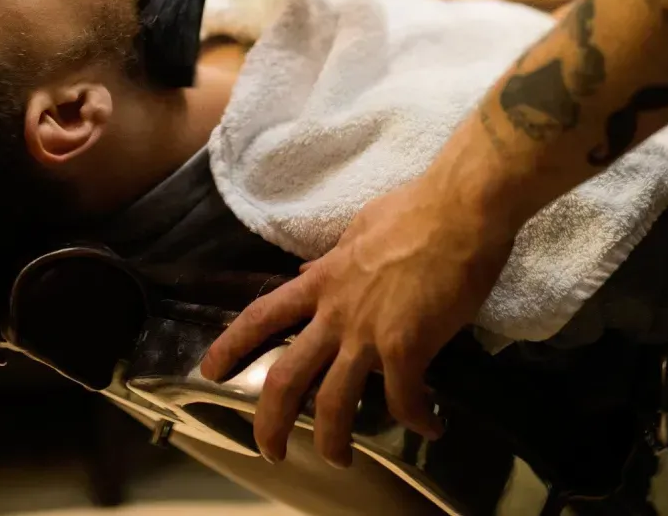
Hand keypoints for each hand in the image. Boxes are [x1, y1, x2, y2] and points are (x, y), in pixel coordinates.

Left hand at [200, 175, 513, 467]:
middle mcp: (336, 312)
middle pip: (286, 377)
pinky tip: (431, 426)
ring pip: (333, 404)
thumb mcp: (359, 229)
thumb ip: (333, 258)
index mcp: (324, 280)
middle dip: (269, 422)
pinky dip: (416, 419)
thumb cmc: (414, 210)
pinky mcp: (407, 347)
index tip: (209, 371)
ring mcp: (369, 333)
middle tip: (268, 452)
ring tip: (338, 459)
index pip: (263, 314)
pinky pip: (404, 400)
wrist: (459, 209)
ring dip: (333, 442)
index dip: (231, 345)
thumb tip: (309, 271)